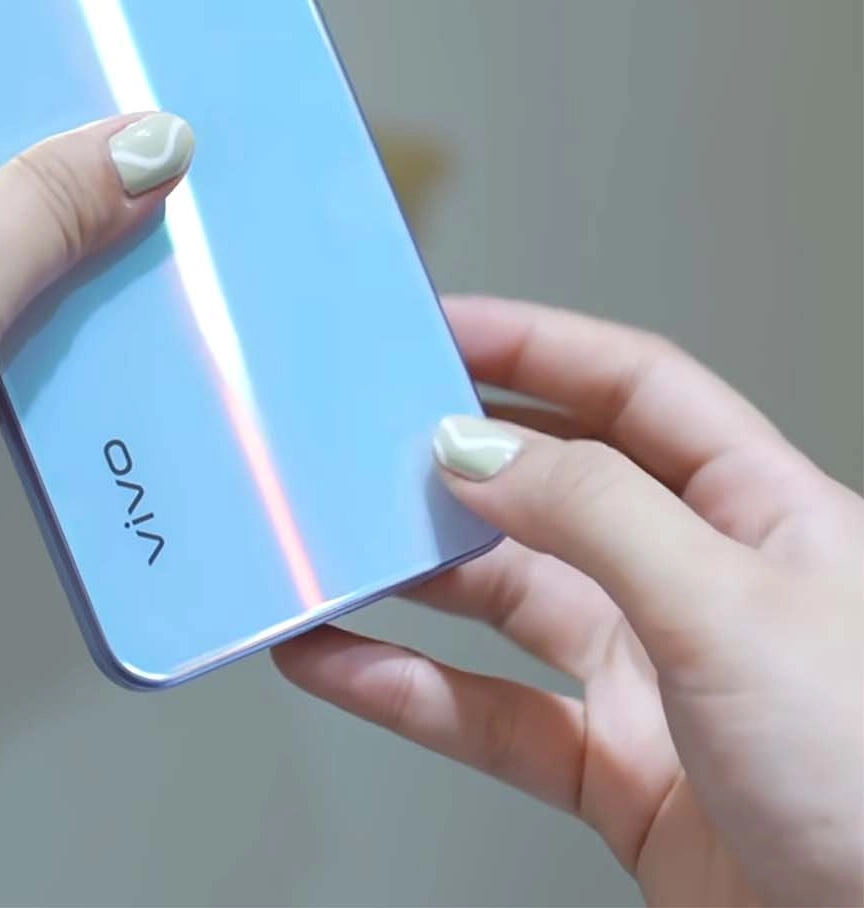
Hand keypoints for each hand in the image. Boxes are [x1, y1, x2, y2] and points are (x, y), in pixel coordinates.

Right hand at [277, 296, 863, 907]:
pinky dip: (408, 691)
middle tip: (369, 438)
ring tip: (335, 549)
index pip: (635, 389)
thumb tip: (480, 450)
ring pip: (512, 602)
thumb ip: (598, 515)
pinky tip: (342, 663)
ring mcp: (659, 680)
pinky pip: (491, 714)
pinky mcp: (619, 772)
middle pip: (558, 489)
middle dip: (461, 462)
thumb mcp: (731, 611)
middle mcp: (704, 585)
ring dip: (417, 581)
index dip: (536, 345)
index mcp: (765, 513)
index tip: (440, 329)